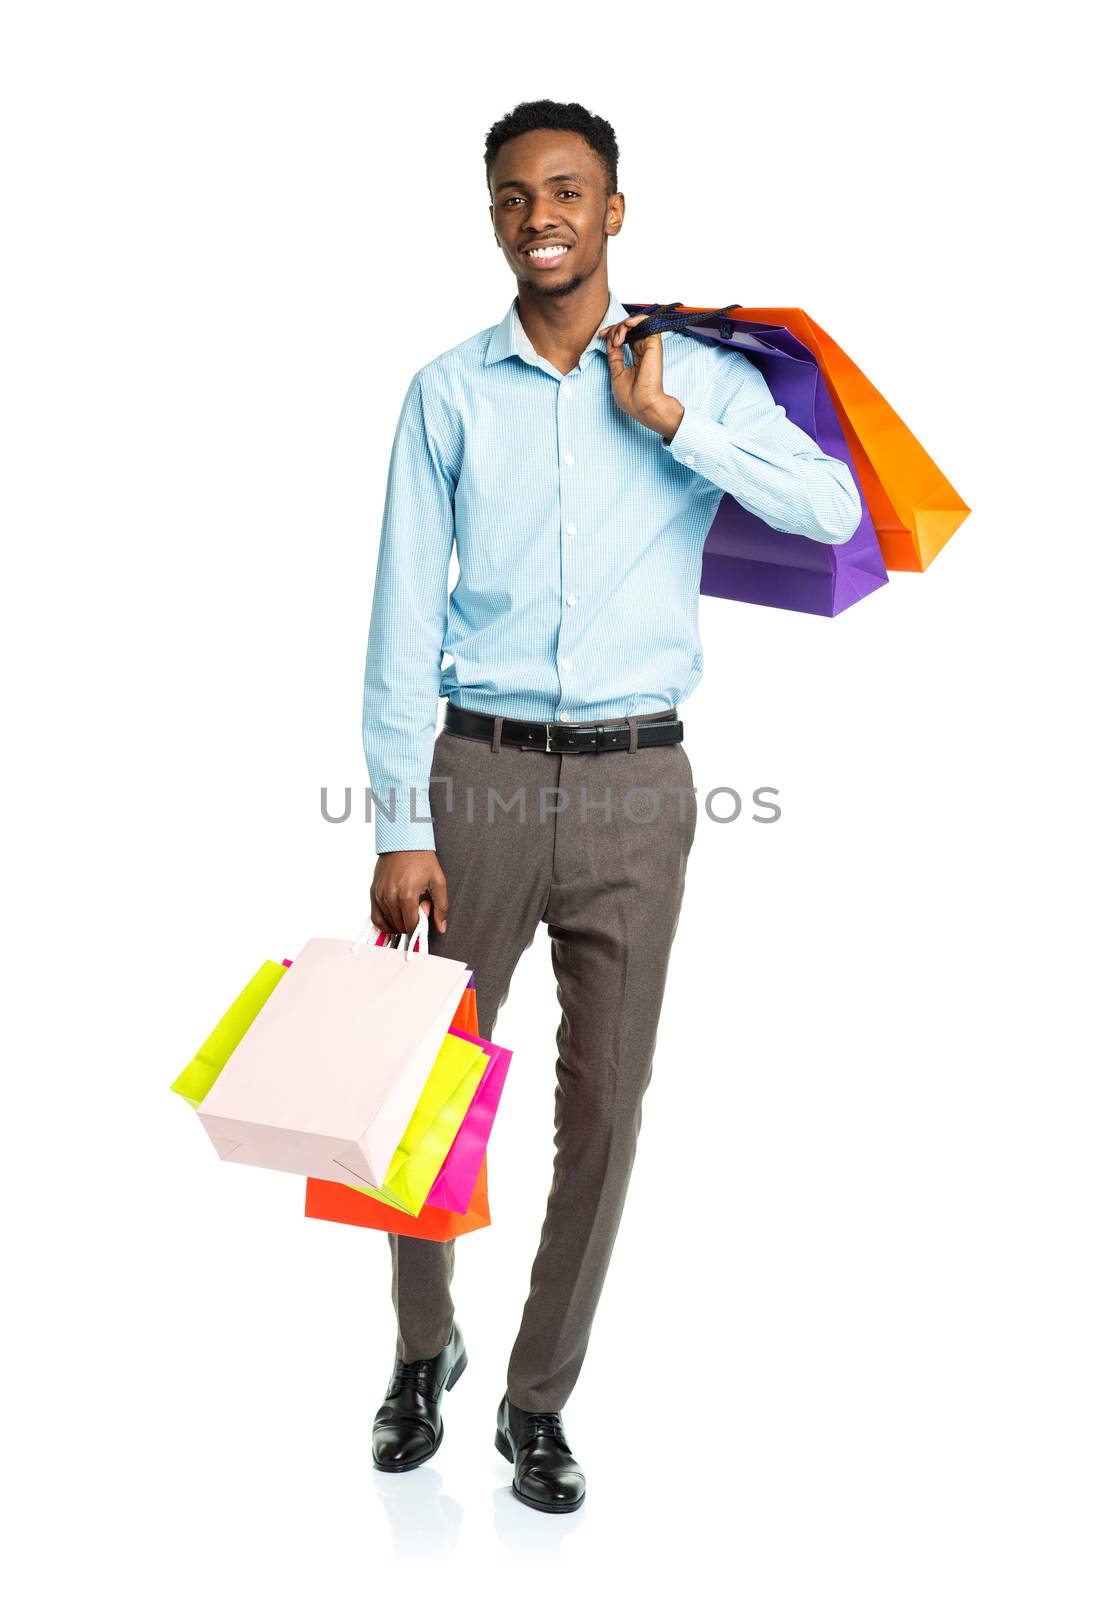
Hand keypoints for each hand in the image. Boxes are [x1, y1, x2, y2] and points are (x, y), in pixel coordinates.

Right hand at [371, 849, 449, 937]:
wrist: (404, 841)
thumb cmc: (421, 859)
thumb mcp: (438, 881)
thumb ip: (441, 907)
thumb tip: (441, 928)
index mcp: (407, 896)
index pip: (411, 926)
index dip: (421, 924)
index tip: (425, 910)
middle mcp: (390, 898)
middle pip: (400, 926)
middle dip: (411, 922)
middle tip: (418, 906)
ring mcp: (380, 896)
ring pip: (388, 924)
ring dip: (399, 922)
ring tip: (407, 906)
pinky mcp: (373, 892)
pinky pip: (375, 918)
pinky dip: (384, 924)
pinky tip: (393, 920)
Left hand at [597, 313, 683, 439]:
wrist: (643, 405)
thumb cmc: (632, 396)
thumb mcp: (616, 373)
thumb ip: (614, 356)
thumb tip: (610, 341)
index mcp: (636, 358)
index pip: (625, 338)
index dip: (612, 332)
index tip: (600, 335)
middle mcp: (643, 350)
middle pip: (629, 329)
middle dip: (615, 329)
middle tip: (606, 336)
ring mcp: (649, 347)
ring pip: (636, 324)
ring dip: (622, 326)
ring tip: (616, 338)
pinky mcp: (654, 344)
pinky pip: (647, 322)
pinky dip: (635, 320)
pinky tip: (626, 326)